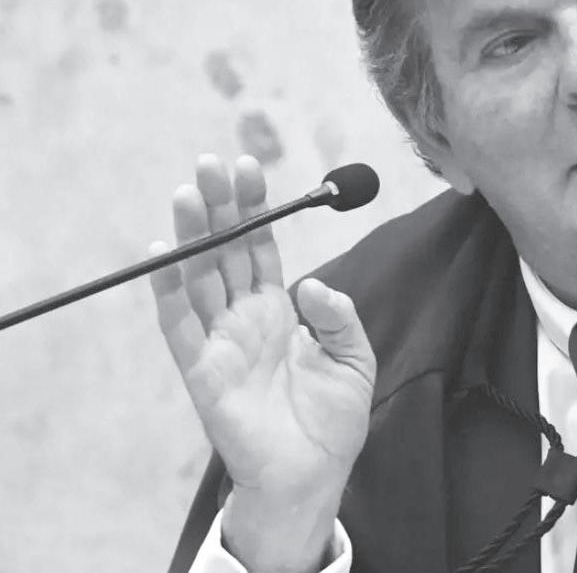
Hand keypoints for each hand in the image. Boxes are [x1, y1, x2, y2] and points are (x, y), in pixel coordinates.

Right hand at [150, 154, 375, 568]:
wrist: (313, 474)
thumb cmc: (331, 420)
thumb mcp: (354, 359)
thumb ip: (338, 317)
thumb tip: (311, 283)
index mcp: (277, 311)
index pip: (260, 248)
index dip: (253, 209)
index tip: (248, 166)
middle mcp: (243, 319)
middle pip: (226, 251)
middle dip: (219, 206)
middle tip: (210, 161)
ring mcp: (220, 342)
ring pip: (200, 276)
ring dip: (192, 234)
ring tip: (189, 190)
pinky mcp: (203, 372)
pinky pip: (179, 326)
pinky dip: (168, 290)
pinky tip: (163, 252)